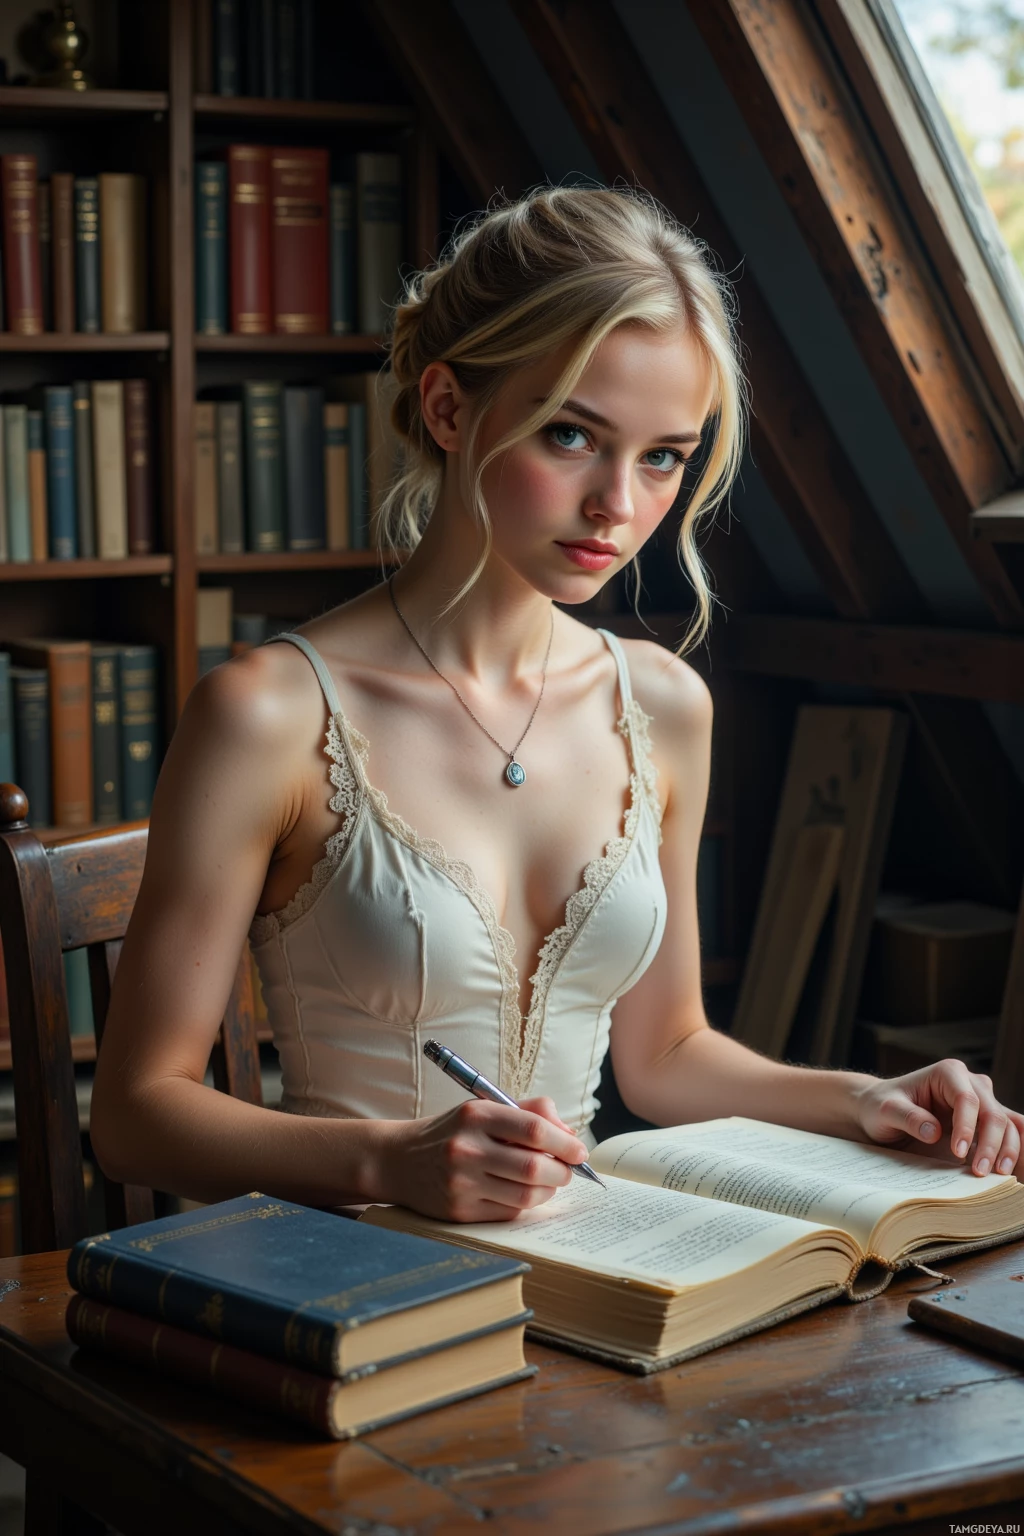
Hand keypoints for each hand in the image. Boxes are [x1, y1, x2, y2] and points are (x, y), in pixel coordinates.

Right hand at [377, 1096, 588, 1221]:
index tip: (579, 1151)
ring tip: (549, 1182)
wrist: (398, 1160)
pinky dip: (525, 1204)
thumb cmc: (452, 1132)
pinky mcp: (459, 1212)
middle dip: (562, 1171)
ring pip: (526, 1195)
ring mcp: (461, 1184)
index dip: (565, 1142)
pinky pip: (508, 1212)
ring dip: (548, 1191)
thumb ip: (528, 1113)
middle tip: (567, 1170)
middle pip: (534, 1167)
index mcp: (476, 1115)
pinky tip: (523, 1193)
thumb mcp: (483, 1109)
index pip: (534, 1129)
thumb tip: (569, 1132)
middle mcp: (467, 1149)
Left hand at [853, 1058, 1023, 1175]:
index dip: (967, 1127)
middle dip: (991, 1144)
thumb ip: (908, 1117)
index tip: (959, 1153)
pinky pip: (1009, 1131)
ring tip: (999, 1175)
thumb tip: (934, 1131)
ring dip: (1007, 1149)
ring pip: (1006, 1123)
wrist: (880, 1110)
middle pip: (992, 1113)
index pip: (967, 1100)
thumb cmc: (881, 1106)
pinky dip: (1015, 1147)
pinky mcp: (983, 1120)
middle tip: (980, 1172)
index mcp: (947, 1073)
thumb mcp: (885, 1110)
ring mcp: (981, 1101)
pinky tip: (1012, 1167)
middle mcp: (970, 1083)